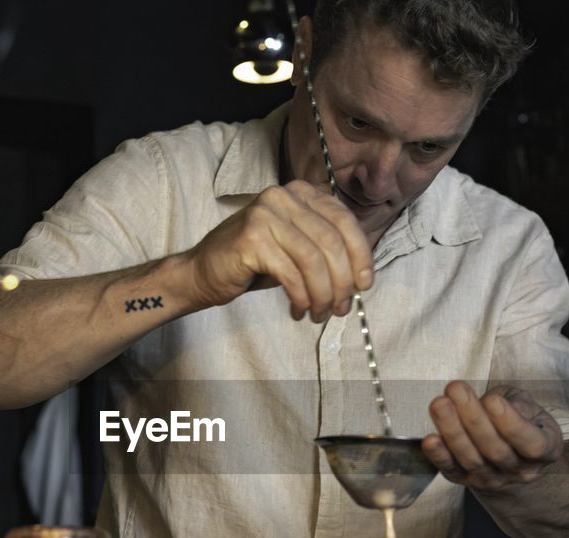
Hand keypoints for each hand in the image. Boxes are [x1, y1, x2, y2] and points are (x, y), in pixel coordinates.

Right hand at [184, 180, 373, 321]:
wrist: (203, 271)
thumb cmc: (255, 263)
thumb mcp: (298, 248)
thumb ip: (327, 249)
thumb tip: (362, 276)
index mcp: (301, 192)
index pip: (345, 220)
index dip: (361, 256)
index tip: (364, 286)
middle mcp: (284, 196)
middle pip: (332, 242)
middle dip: (342, 282)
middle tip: (340, 309)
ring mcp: (266, 214)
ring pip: (314, 261)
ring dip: (322, 295)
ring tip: (319, 314)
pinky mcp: (251, 238)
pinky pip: (291, 274)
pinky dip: (302, 297)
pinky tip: (299, 310)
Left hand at [423, 382, 563, 492]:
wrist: (513, 456)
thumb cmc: (523, 422)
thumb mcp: (530, 407)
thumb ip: (517, 404)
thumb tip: (494, 403)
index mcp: (545, 450)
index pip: (530, 443)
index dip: (510, 422)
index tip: (492, 399)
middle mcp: (521, 471)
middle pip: (495, 450)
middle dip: (473, 418)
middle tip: (456, 390)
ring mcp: (494, 480)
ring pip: (472, 460)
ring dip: (453, 431)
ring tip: (440, 404)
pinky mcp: (467, 481)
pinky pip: (452, 471)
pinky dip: (439, 456)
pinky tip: (430, 439)